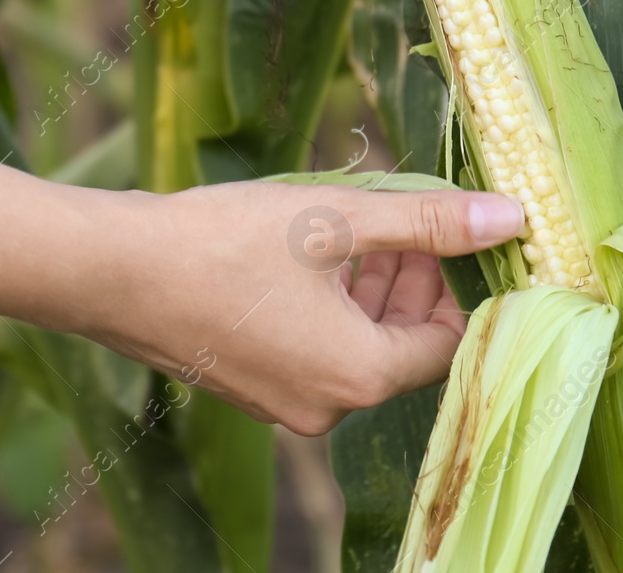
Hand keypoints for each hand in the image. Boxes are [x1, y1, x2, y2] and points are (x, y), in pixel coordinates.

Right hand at [63, 180, 522, 434]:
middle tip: (392, 216)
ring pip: (352, 346)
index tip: (436, 227)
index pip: (445, 340)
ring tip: (344, 225)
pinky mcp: (245, 387)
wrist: (111, 271)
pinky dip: (319, 307)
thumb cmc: (222, 242)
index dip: (450, 279)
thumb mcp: (335, 220)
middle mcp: (324, 407)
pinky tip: (297, 252)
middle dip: (405, 279)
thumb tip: (511, 217)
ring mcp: (279, 403)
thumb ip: (427, 222)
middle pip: (399, 346)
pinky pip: (308, 352)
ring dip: (362, 289)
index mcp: (359, 376)